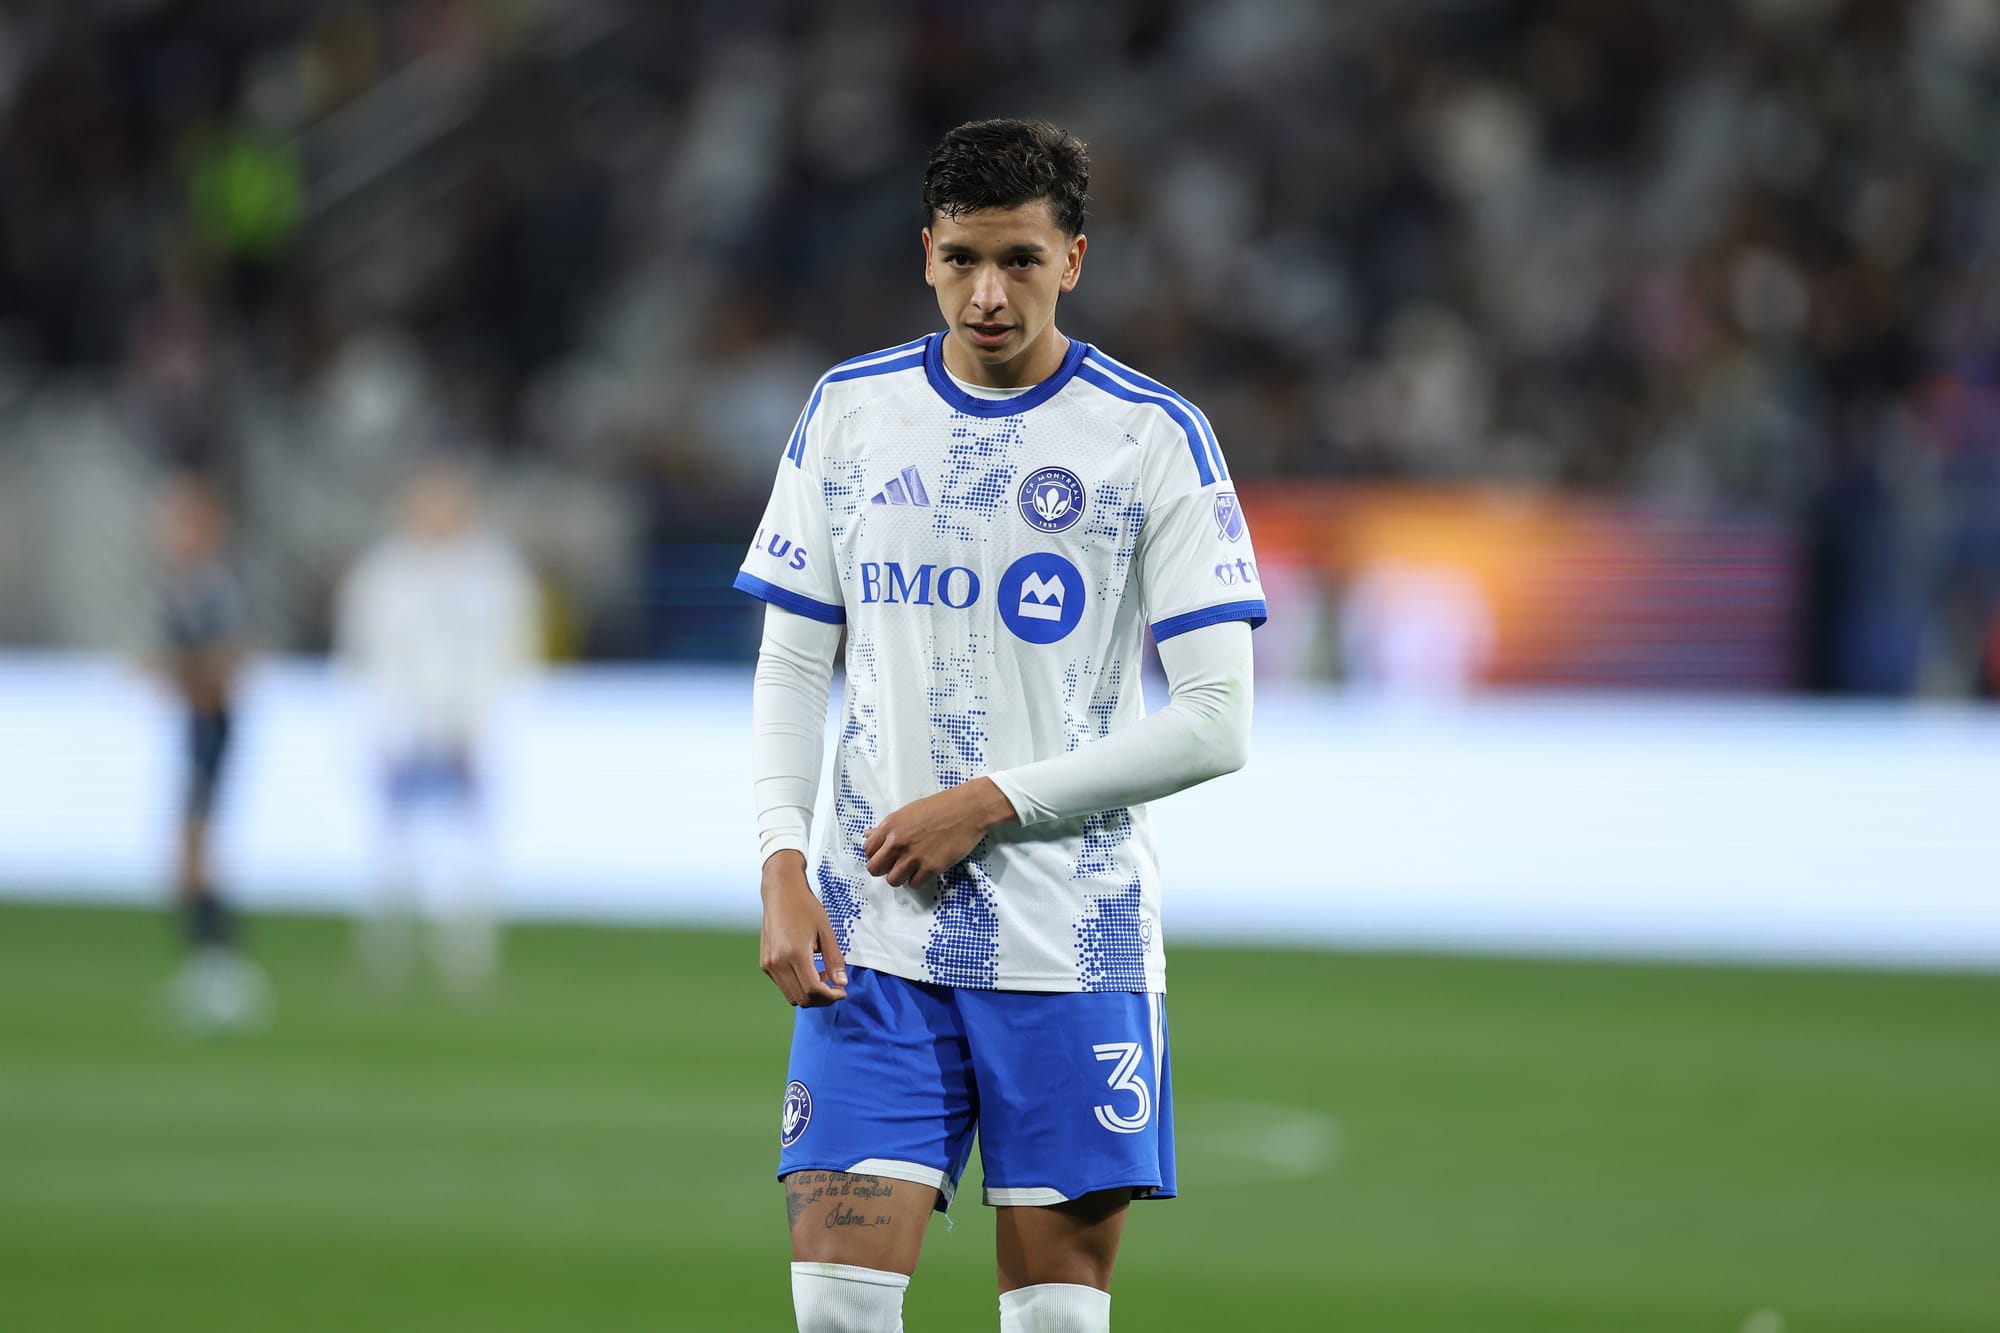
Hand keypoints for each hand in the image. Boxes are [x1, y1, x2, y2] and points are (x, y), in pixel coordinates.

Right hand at [759, 851, 847, 1006]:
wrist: (780, 892)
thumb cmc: (805, 907)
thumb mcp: (826, 931)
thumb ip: (834, 959)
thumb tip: (842, 982)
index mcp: (795, 953)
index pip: (813, 990)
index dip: (830, 996)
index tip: (842, 991)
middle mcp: (778, 962)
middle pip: (802, 998)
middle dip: (822, 998)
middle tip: (835, 986)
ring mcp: (769, 964)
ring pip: (791, 995)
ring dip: (809, 994)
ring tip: (822, 975)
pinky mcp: (765, 963)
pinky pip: (783, 985)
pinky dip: (798, 986)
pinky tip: (809, 970)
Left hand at [864, 778, 1017, 889]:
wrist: (968, 809)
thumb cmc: (940, 807)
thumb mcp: (908, 812)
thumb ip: (887, 827)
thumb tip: (868, 835)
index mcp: (890, 825)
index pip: (868, 851)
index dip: (876, 854)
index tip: (887, 854)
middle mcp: (898, 842)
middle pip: (875, 869)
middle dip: (885, 868)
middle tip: (897, 864)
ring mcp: (914, 856)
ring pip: (893, 881)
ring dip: (901, 876)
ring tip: (913, 867)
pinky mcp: (931, 868)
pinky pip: (914, 885)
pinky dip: (919, 880)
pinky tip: (926, 869)